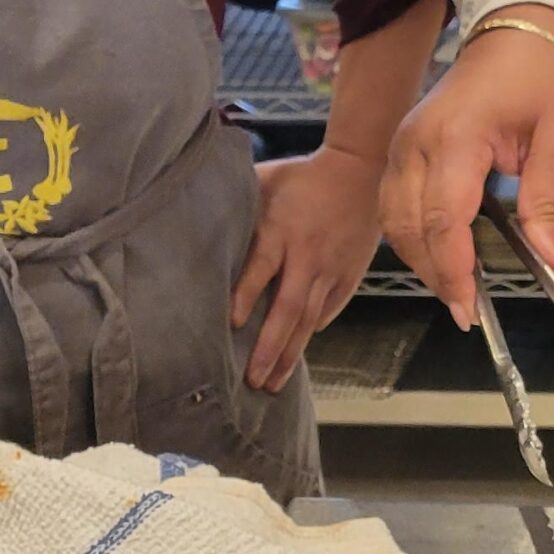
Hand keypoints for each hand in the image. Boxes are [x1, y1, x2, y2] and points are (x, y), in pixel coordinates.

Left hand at [232, 145, 384, 392]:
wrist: (361, 171)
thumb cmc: (303, 176)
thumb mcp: (266, 180)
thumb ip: (238, 202)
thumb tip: (193, 212)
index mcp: (281, 229)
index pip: (261, 268)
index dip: (246, 297)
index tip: (232, 325)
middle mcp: (307, 255)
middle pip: (288, 307)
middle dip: (270, 347)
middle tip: (253, 380)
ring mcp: (331, 269)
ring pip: (309, 319)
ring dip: (291, 353)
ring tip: (273, 382)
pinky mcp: (349, 275)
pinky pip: (330, 310)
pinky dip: (313, 331)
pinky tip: (297, 351)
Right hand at [382, 10, 553, 329]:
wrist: (510, 37)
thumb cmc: (536, 81)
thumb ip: (549, 203)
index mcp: (457, 137)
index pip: (444, 218)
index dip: (453, 269)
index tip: (470, 307)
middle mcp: (416, 142)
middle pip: (410, 227)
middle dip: (436, 274)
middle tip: (467, 310)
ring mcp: (400, 144)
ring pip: (393, 221)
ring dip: (420, 260)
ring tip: (457, 289)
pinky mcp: (398, 149)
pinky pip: (392, 206)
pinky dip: (412, 238)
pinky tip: (441, 256)